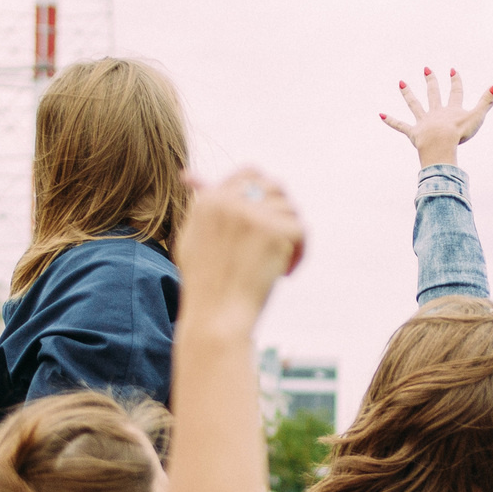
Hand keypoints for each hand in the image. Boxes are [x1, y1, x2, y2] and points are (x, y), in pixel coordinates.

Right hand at [173, 167, 305, 328]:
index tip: (269, 215)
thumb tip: (195, 179)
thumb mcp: (192, 241)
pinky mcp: (274, 231)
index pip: (248, 174)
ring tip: (279, 265)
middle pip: (274, 186)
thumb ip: (202, 210)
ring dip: (290, 237)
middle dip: (282, 211)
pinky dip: (299, 253)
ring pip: (290, 210)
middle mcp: (230, 201)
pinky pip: (301, 230)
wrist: (215, 318)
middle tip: (283, 236)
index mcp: (209, 201)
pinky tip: (286, 273)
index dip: (264, 192)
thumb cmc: (204, 288)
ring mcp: (253, 215)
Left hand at [380, 67, 492, 166]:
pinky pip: (401, 126)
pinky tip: (380, 115)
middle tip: (426, 69)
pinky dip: (391, 121)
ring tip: (401, 83)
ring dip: (408, 94)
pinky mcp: (414, 133)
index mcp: (451, 110)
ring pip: (415, 105)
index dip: (454, 81)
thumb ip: (487, 101)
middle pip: (433, 94)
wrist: (440, 143)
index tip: (452, 70)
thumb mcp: (477, 116)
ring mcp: (424, 122)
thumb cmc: (460, 133)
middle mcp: (436, 113)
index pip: (455, 92)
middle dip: (430, 81)